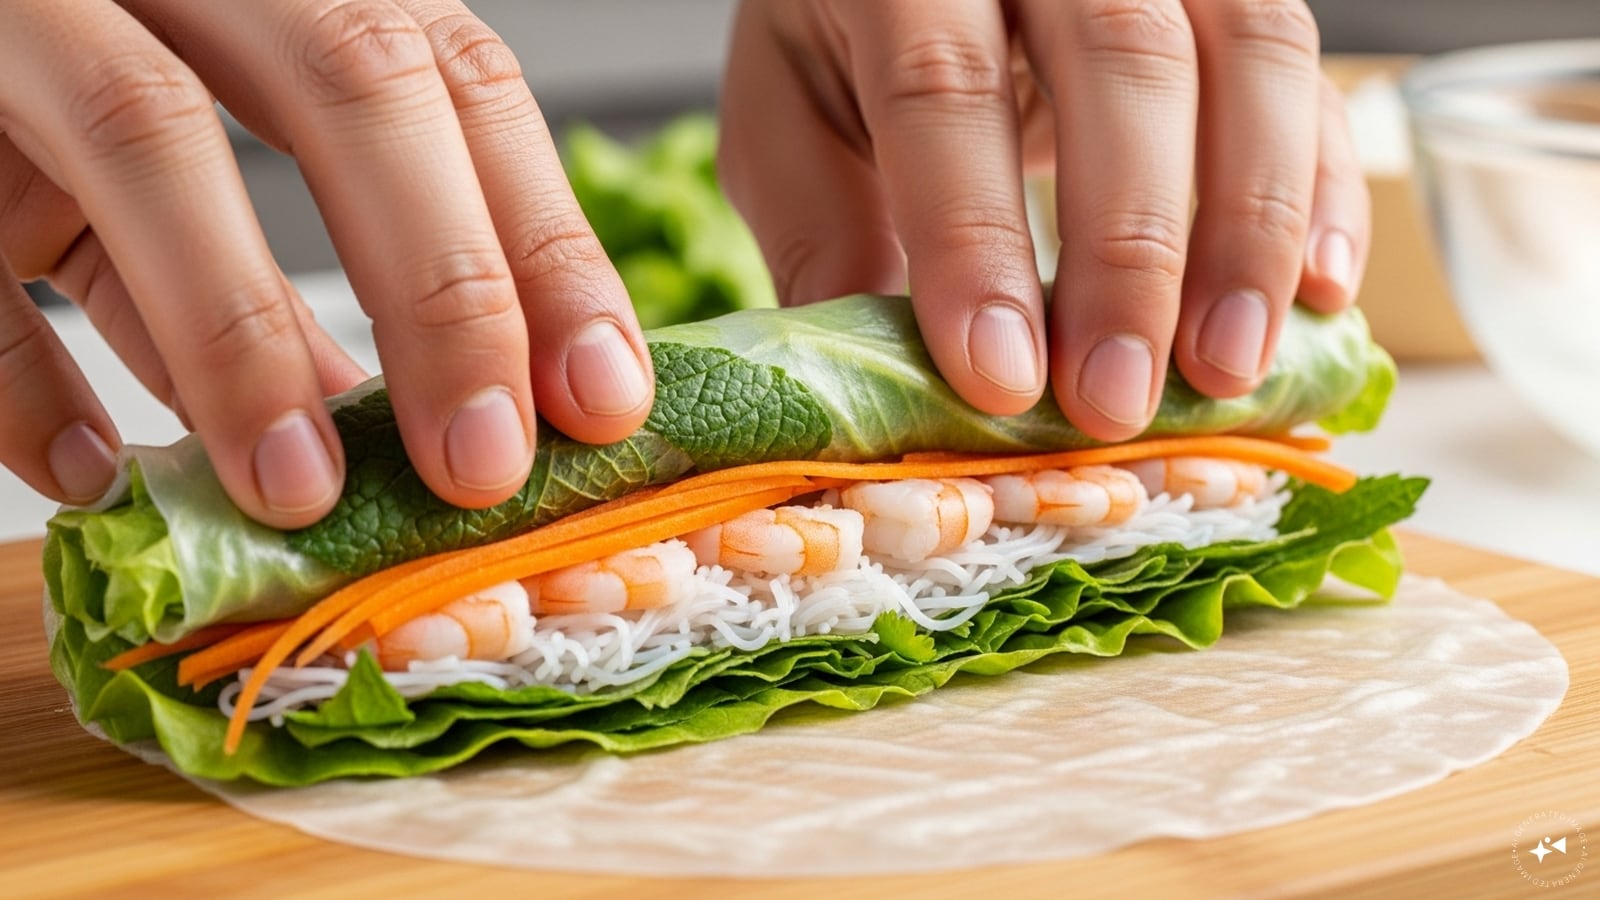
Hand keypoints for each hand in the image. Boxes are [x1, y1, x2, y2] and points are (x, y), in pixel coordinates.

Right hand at [0, 0, 653, 527]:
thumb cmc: (59, 69)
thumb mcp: (212, 116)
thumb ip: (310, 233)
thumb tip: (425, 409)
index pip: (457, 79)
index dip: (544, 241)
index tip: (602, 398)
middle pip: (350, 81)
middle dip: (440, 288)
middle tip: (483, 465)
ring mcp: (21, 17)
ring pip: (146, 135)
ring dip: (238, 336)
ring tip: (301, 490)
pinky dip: (24, 375)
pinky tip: (94, 473)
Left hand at [719, 0, 1367, 439]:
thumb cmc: (855, 32)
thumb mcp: (796, 110)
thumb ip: (824, 226)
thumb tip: (882, 391)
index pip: (945, 82)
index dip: (974, 236)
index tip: (1003, 378)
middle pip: (1122, 60)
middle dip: (1127, 250)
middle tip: (1115, 400)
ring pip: (1250, 54)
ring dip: (1249, 228)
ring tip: (1223, 370)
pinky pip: (1314, 77)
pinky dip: (1327, 191)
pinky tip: (1316, 293)